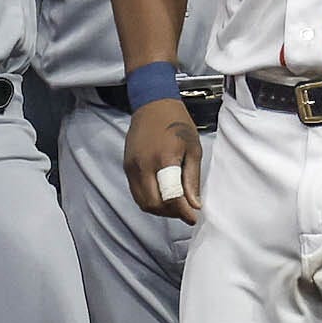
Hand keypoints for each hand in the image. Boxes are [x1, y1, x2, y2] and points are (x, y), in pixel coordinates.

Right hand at [124, 99, 203, 223]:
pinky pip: (136, 192)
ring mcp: (132, 167)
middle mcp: (144, 165)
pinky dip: (149, 200)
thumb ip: (192, 179)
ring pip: (143, 202)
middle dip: (171, 213)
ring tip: (174, 204)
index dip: (183, 212)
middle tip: (185, 211)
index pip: (171, 196)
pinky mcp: (127, 167)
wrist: (153, 105)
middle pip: (154, 204)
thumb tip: (194, 204)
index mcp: (164, 159)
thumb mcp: (194, 148)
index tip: (192, 218)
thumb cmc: (176, 122)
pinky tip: (162, 195)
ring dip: (159, 209)